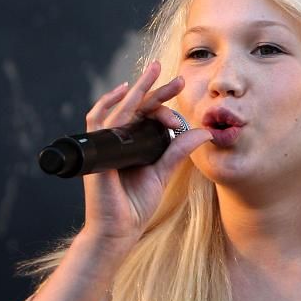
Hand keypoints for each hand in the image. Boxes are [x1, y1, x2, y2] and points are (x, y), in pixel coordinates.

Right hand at [77, 61, 212, 253]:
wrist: (118, 229)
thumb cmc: (136, 205)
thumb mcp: (162, 173)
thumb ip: (179, 150)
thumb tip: (203, 131)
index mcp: (133, 144)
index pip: (148, 116)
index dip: (166, 109)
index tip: (182, 112)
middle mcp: (118, 140)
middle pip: (138, 107)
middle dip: (157, 89)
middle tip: (179, 78)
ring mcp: (106, 143)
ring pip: (122, 108)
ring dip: (140, 90)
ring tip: (157, 71)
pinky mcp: (97, 150)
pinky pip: (97, 119)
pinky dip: (107, 102)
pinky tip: (122, 90)